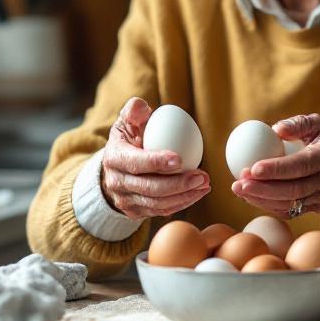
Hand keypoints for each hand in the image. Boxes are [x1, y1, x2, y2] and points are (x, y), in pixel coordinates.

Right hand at [99, 97, 210, 218]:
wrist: (115, 167)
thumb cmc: (128, 138)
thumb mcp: (127, 121)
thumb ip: (135, 110)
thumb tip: (143, 108)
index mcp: (114, 158)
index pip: (136, 163)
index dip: (157, 162)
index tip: (180, 160)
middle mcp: (116, 182)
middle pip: (149, 188)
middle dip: (178, 184)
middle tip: (202, 176)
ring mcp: (124, 200)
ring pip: (156, 204)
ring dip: (184, 196)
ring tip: (205, 185)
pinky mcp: (134, 212)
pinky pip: (160, 211)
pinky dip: (181, 203)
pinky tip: (197, 193)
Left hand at [230, 114, 319, 218]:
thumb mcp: (319, 123)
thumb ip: (298, 123)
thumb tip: (274, 129)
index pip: (302, 165)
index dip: (277, 169)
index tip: (252, 168)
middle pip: (294, 189)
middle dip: (262, 189)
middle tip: (238, 183)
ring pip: (291, 204)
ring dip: (261, 199)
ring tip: (238, 189)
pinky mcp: (318, 208)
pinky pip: (291, 211)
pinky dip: (268, 205)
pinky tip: (250, 196)